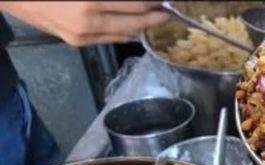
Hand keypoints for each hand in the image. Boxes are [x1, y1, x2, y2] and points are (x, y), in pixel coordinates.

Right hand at [0, 2, 169, 45]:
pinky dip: (126, 33)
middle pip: (136, 22)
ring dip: (144, 25)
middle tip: (170, 11)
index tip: (166, 0)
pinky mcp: (76, 42)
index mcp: (89, 0)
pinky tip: (135, 27)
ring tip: (157, 17)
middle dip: (157, 16)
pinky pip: (110, 39)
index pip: (136, 3)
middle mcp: (87, 21)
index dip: (155, 2)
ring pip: (125, 34)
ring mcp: (82, 35)